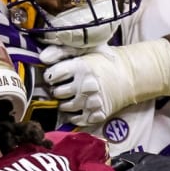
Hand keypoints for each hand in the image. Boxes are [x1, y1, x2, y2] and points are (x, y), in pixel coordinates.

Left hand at [40, 38, 169, 127]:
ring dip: (64, 103)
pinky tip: (78, 107)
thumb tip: (42, 58)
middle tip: (66, 87)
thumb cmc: (102, 62)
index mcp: (81, 67)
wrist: (127, 77)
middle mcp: (85, 85)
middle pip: (56, 93)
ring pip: (64, 107)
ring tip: (71, 96)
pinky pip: (75, 120)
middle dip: (57, 90)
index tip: (57, 76)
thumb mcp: (85, 50)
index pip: (52, 76)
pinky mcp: (96, 114)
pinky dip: (73, 116)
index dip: (52, 76)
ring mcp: (91, 101)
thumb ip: (62, 52)